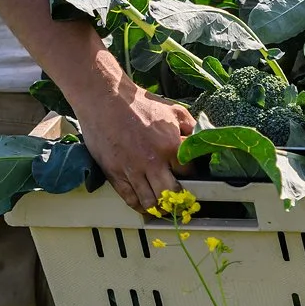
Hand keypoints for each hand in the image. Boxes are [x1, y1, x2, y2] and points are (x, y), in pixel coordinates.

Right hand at [73, 74, 195, 215]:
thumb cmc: (138, 103)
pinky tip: (145, 205)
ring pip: (150, 202)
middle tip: (180, 201)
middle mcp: (152, 161)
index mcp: (170, 145)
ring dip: (159, 207)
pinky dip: (140, 206)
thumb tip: (199, 141)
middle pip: (170, 194)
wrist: (105, 99)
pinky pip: (130, 199)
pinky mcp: (115, 173)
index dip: (191, 177)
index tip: (190, 179)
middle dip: (177, 200)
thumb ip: (189, 127)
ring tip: (164, 206)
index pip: (189, 174)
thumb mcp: (172, 109)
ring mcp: (132, 169)